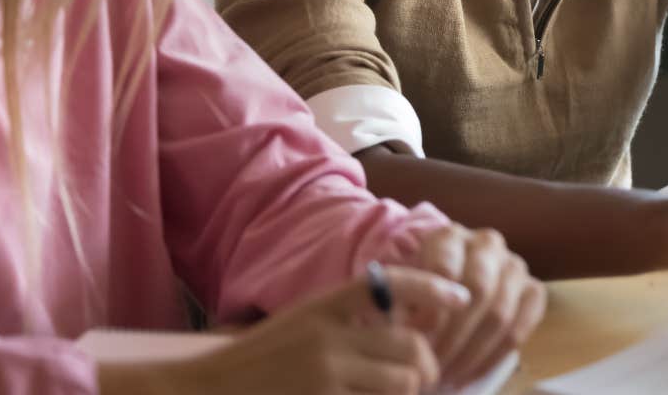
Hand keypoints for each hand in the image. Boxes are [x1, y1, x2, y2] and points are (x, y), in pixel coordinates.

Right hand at [97, 267, 466, 394]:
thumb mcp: (303, 324)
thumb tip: (404, 326)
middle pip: (412, 347)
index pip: (392, 284)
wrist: (205, 389)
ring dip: (409, 391)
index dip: (433, 287)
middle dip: (426, 367)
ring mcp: (326, 373)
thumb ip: (348, 321)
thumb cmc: (258, 362)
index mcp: (325, 306)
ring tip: (398, 392)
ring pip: (404, 381)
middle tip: (422, 378)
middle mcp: (329, 336)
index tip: (462, 297)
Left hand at [407, 223, 546, 387]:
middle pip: (479, 290)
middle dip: (454, 335)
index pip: (445, 269)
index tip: (417, 339)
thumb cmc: (420, 293)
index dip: (432, 308)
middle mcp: (486, 244)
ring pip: (500, 313)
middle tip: (432, 366)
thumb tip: (409, 334)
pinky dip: (492, 358)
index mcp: (450, 236)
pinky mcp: (533, 290)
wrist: (450, 290)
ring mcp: (514, 266)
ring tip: (447, 377)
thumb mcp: (404, 290)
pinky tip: (470, 375)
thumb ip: (402, 306)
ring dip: (471, 352)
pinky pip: (518, 329)